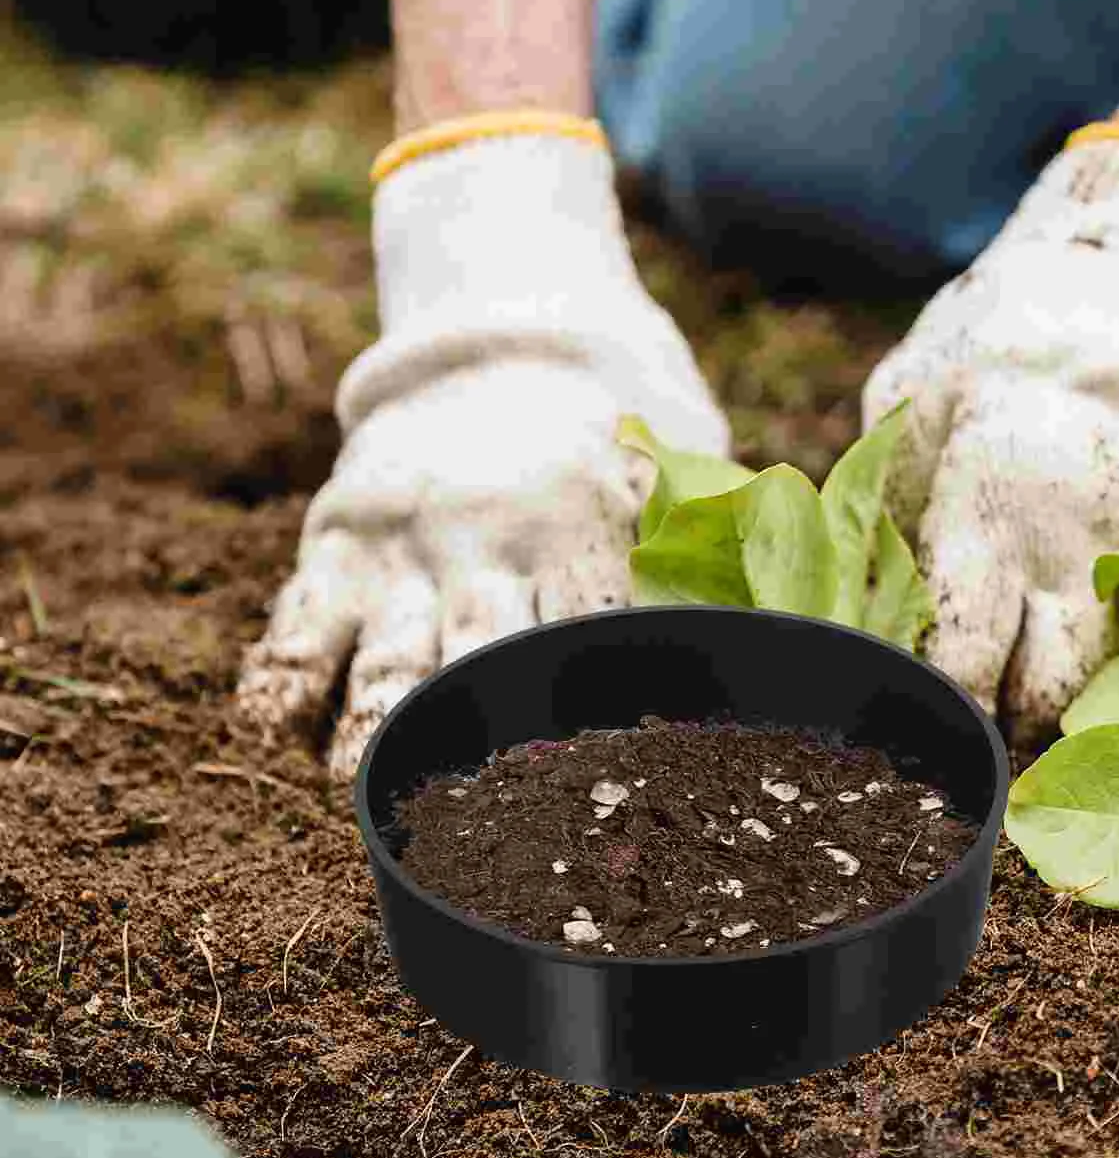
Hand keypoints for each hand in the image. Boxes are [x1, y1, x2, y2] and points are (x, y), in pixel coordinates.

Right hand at [235, 132, 726, 776]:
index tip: (612, 773)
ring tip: (361, 779)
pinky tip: (272, 728)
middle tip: (483, 812)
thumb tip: (807, 632)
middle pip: (485, 648)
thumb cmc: (601, 444)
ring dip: (373, 714)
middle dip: (482, 725)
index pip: (596, 624)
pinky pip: (300, 618)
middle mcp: (491, 540)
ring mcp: (407, 545)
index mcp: (584, 527)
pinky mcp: (338, 542)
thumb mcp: (663, 475)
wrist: (494, 346)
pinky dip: (285, 673)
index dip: (601, 699)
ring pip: (387, 645)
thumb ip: (713, 546)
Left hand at [862, 137, 1118, 747]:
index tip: (919, 711)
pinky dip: (1116, 636)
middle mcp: (1077, 530)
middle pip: (1050, 691)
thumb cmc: (976, 353)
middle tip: (977, 703)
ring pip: (1112, 671)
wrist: (1103, 289)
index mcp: (990, 498)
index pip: (967, 656)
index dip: (941, 700)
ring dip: (1068, 680)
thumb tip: (860, 620)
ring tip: (1025, 649)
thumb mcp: (903, 411)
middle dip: (1009, 715)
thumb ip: (885, 514)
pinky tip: (1077, 597)